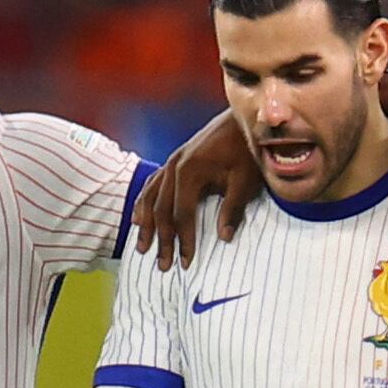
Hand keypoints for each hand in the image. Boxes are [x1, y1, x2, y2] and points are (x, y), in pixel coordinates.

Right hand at [131, 110, 260, 269]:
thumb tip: (224, 238)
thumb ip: (233, 209)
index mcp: (189, 172)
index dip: (183, 240)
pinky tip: (139, 218)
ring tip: (143, 248)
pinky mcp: (175, 160)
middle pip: (161, 210)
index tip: (185, 263)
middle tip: (163, 265)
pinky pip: (152, 184)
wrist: (244, 122)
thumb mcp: (246, 181)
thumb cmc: (248, 151)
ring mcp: (172, 161)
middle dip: (162, 240)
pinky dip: (144, 202)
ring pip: (151, 198)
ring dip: (147, 225)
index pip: (182, 214)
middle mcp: (174, 166)